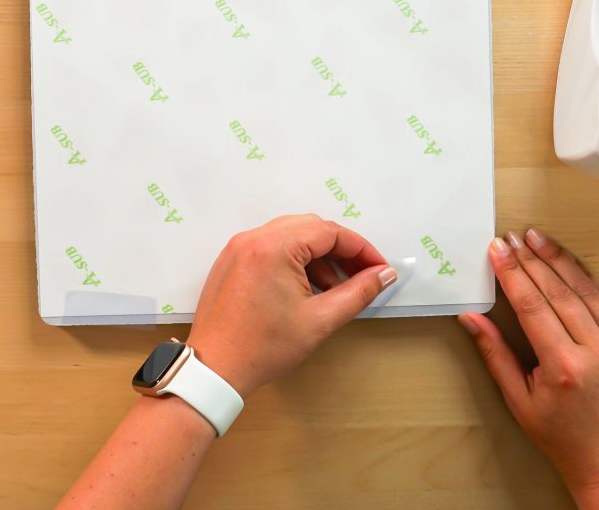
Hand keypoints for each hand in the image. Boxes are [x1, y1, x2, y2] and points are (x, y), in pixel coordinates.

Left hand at [187, 214, 397, 398]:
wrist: (215, 370)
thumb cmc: (262, 348)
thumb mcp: (320, 320)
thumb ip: (358, 292)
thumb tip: (383, 275)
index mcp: (274, 247)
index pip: (330, 232)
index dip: (361, 249)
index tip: (379, 269)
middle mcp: (253, 238)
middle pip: (311, 228)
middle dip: (341, 250)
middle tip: (362, 275)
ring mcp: (239, 248)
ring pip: (291, 236)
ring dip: (318, 256)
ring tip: (334, 288)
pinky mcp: (232, 261)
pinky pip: (271, 247)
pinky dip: (294, 260)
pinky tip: (306, 288)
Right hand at [459, 230, 598, 505]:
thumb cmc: (560, 436)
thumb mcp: (518, 401)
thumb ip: (495, 354)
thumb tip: (471, 318)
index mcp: (564, 367)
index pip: (533, 307)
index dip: (512, 274)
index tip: (497, 251)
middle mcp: (595, 351)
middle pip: (558, 292)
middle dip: (531, 260)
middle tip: (511, 238)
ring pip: (585, 290)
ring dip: (558, 260)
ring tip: (536, 238)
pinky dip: (585, 277)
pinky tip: (567, 261)